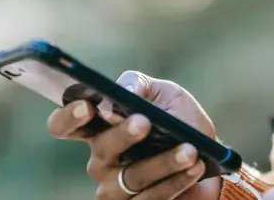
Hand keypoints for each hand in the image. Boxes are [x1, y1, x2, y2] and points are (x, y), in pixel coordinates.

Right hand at [46, 71, 223, 199]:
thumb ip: (140, 85)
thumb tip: (125, 92)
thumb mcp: (164, 94)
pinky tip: (194, 167)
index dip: (69, 117)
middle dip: (123, 134)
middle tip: (145, 122)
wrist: (209, 156)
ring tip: (190, 150)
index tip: (88, 106)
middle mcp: (101, 161)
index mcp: (99, 130)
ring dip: (163, 162)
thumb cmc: (180, 121)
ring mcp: (116, 190)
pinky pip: (153, 198)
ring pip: (133, 177)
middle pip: (101, 150)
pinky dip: (176, 181)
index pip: (65, 125)